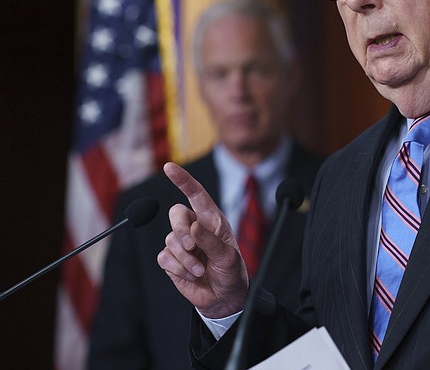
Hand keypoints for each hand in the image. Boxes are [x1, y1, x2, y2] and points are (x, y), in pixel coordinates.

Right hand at [157, 162, 248, 318]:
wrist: (223, 298)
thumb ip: (210, 241)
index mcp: (212, 220)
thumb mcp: (227, 257)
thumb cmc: (230, 272)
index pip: (196, 194)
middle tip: (194, 248)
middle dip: (182, 230)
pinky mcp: (171, 260)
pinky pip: (164, 257)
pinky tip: (191, 275)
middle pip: (176, 214)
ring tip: (201, 269)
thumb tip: (192, 227)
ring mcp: (181, 243)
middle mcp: (195, 227)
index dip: (183, 180)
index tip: (169, 167)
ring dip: (186, 258)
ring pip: (170, 239)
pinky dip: (178, 268)